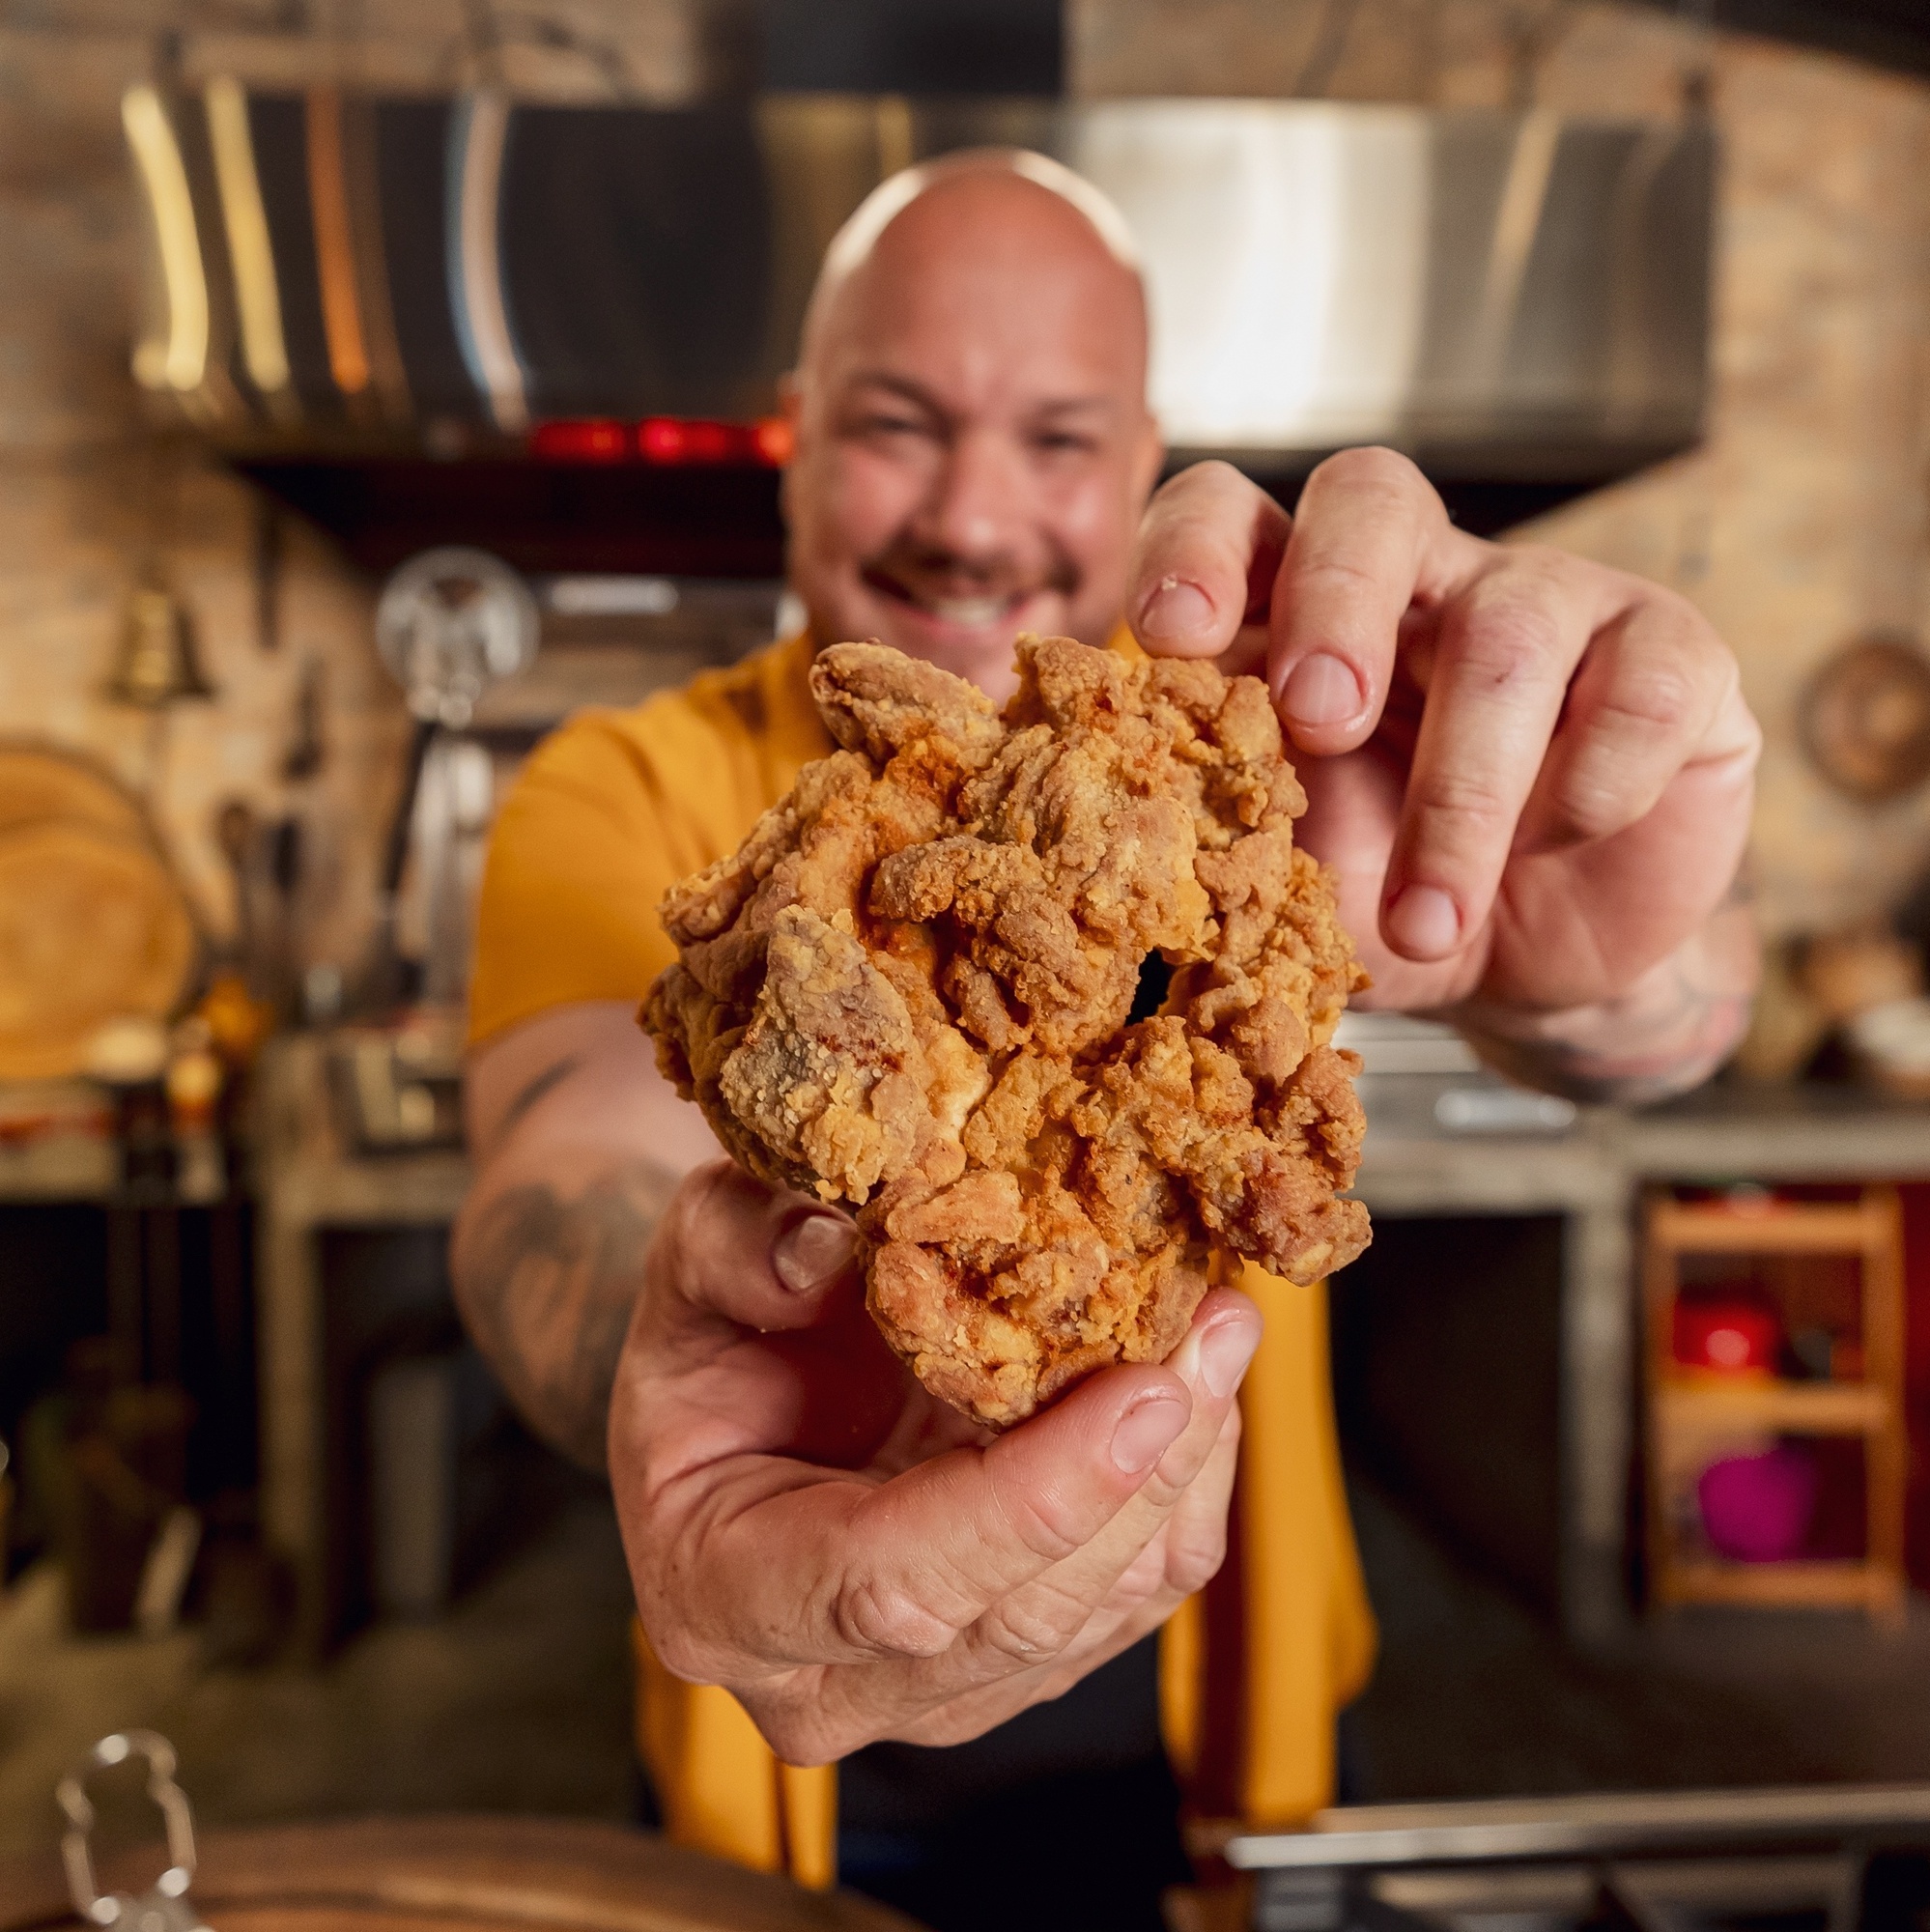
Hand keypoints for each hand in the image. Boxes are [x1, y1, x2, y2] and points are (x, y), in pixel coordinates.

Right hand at [608, 1158, 1256, 1764]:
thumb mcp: (691, 1265)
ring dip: (1184, 1470)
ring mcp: (930, 1691)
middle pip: (1021, 1611)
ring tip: (1220, 1329)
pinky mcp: (1019, 1662)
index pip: (886, 1580)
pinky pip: (1137, 1596)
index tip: (1139, 1392)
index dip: (1025, 1501)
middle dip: (1140, 1471)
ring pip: (1099, 1613)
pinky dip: (1186, 1488)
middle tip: (1212, 1325)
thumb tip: (827, 1241)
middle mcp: (824, 1682)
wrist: (746, 1399)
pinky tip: (1200, 1382)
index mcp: (717, 1593)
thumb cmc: (715, 1337)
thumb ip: (733, 1243)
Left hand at [1126, 451, 1760, 1019]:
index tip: (1168, 638)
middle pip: (1372, 497)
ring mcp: (1550, 604)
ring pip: (1508, 627)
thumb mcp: (1286, 882)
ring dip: (1462, 790)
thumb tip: (1134, 859)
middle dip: (1335, 604)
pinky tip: (1557, 849)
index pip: (1229, 512)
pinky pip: (1642, 684)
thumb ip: (1219, 844)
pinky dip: (1590, 788)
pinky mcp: (1668, 659)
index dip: (1194, 550)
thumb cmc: (1382, 896)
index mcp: (1293, 611)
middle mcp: (1415, 578)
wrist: (1527, 967)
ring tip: (1427, 919)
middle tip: (1316, 723)